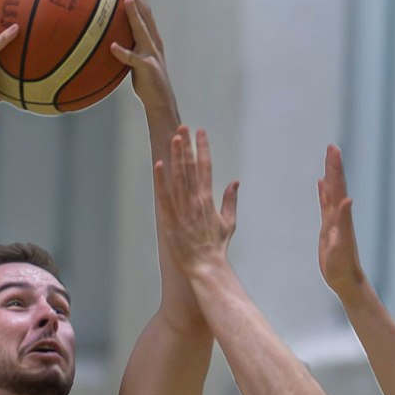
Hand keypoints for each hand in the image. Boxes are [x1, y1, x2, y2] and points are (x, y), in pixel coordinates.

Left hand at [109, 0, 176, 120]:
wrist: (160, 101)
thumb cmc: (146, 82)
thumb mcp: (135, 61)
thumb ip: (127, 48)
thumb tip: (109, 40)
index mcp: (151, 38)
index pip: (145, 12)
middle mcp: (153, 42)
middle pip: (146, 14)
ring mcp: (151, 54)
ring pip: (142, 29)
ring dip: (134, 13)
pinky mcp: (147, 68)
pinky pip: (133, 59)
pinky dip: (123, 53)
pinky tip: (113, 47)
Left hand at [154, 127, 239, 274]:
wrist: (206, 266)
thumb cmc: (216, 247)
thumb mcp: (228, 222)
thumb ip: (230, 200)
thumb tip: (235, 182)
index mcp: (208, 199)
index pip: (206, 167)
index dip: (203, 148)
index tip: (200, 132)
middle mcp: (195, 200)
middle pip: (191, 167)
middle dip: (187, 146)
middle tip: (183, 127)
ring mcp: (182, 209)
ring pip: (178, 177)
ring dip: (176, 156)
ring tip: (174, 138)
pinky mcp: (169, 219)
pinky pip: (164, 196)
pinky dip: (161, 180)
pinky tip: (159, 165)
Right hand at [317, 144, 367, 295]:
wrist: (346, 279)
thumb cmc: (343, 266)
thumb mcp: (341, 244)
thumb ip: (344, 221)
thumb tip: (347, 199)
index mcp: (340, 216)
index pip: (337, 187)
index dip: (335, 168)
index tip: (333, 150)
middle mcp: (338, 215)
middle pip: (335, 185)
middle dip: (333, 166)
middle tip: (331, 147)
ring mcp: (333, 220)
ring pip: (330, 192)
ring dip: (329, 176)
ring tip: (327, 160)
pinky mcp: (328, 227)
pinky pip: (324, 204)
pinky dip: (323, 193)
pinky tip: (321, 185)